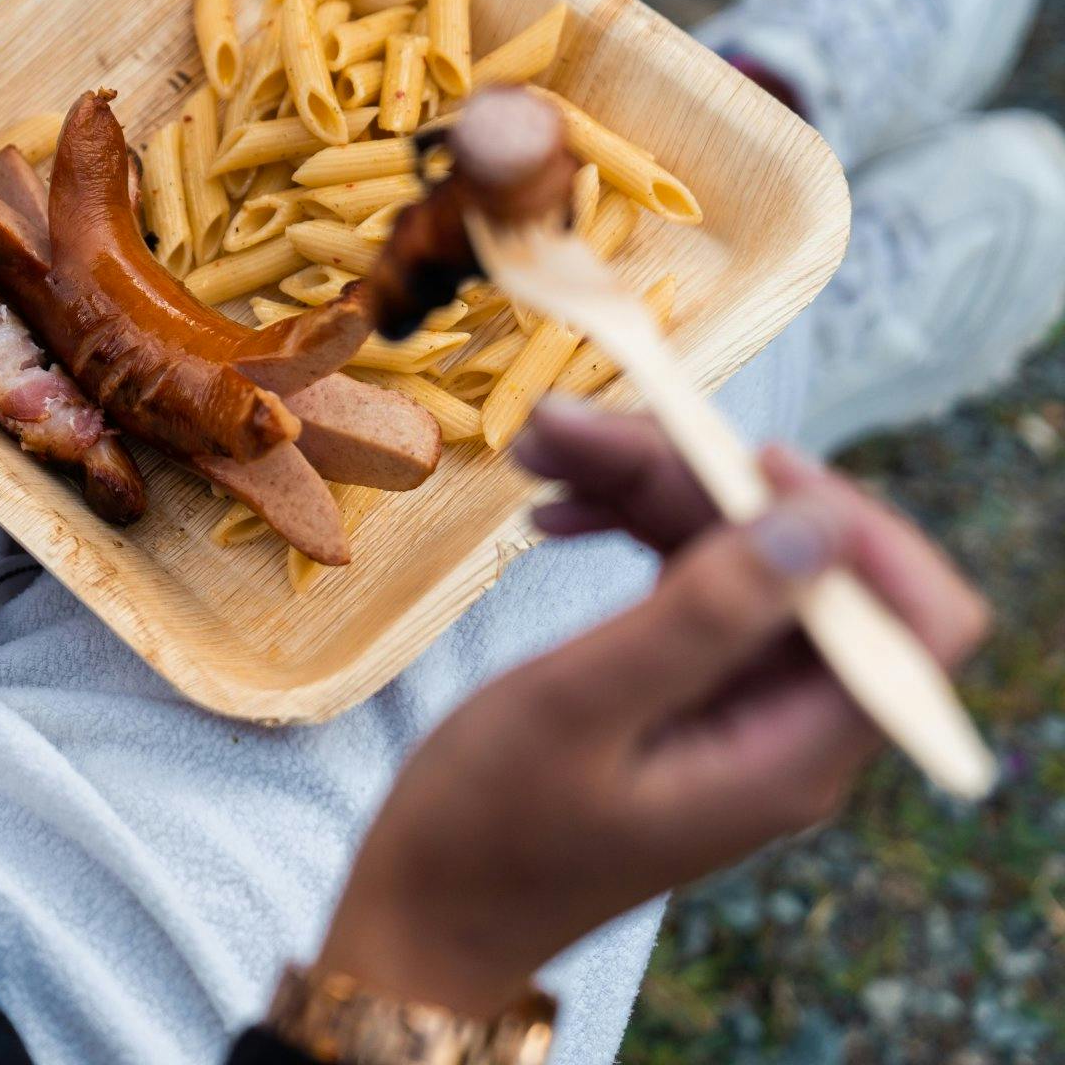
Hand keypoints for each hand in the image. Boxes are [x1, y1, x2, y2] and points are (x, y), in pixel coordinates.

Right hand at [317, 398, 990, 1017]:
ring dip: (645, 487)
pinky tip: (551, 512)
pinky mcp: (682, 690)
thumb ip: (700, 617)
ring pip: (732, 553)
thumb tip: (815, 524)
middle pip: (797, 561)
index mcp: (790, 749)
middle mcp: (783, 723)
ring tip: (537, 447)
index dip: (854, 525)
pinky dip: (627, 530)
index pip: (911, 621)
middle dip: (697, 476)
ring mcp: (733, 705)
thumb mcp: (580, 708)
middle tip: (566, 425)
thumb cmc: (486, 829)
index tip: (745, 462)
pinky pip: (685, 581)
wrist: (425, 911)